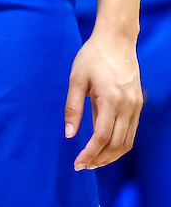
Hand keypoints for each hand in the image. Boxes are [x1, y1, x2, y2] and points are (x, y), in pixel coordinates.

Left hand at [65, 29, 142, 169]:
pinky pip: (131, 132)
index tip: (78, 163)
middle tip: (84, 166)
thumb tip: (69, 135)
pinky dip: (120, 145)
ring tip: (94, 161)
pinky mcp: (138, 105)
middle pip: (116, 145)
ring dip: (111, 156)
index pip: (102, 137)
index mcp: (111, 100)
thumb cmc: (92, 56)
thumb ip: (73, 107)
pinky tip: (106, 147)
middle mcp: (128, 107)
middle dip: (100, 159)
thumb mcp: (76, 78)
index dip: (90, 154)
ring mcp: (136, 107)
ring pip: (127, 142)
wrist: (116, 40)